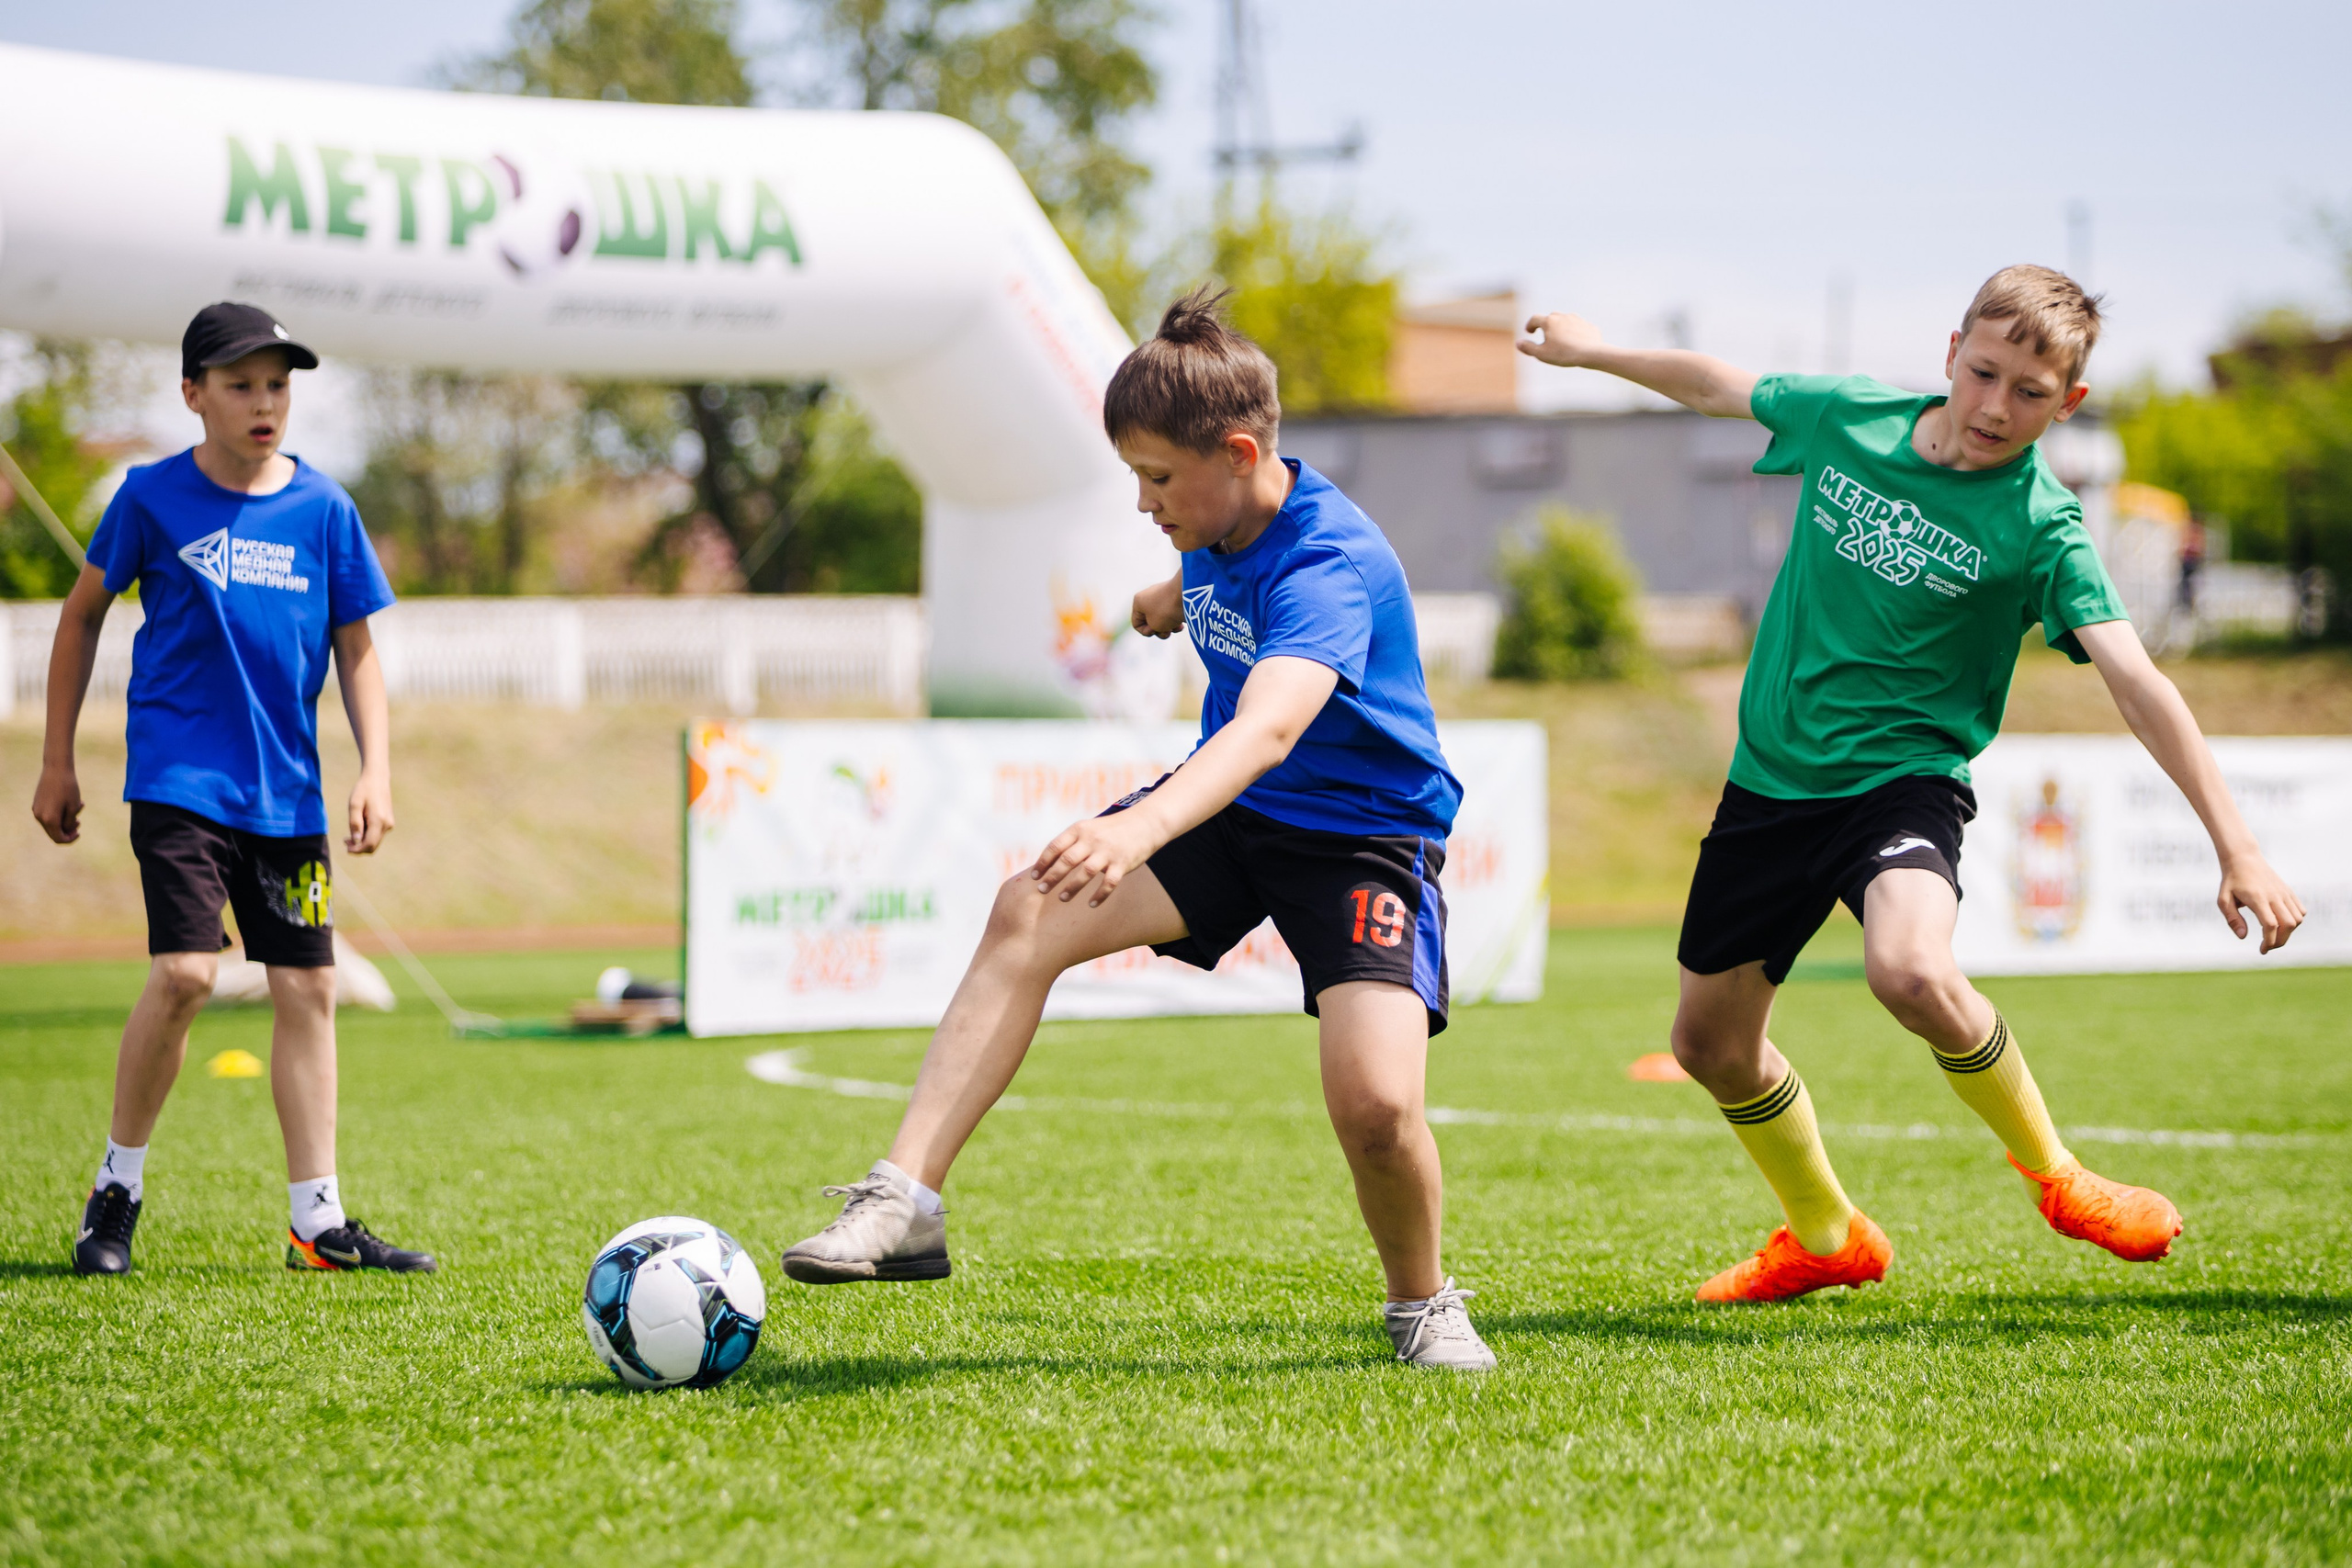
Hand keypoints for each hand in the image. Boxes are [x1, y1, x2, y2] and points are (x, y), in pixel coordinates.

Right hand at [31, 761, 82, 844]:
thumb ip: (69, 822)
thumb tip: (66, 831)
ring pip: (51, 824)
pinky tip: (70, 803)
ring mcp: (36, 810)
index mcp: (49, 819)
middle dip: (67, 830)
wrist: (56, 769)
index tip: (79, 833)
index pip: (58, 838)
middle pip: (53, 832)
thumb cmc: (68, 787)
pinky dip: (58, 814)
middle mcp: (39, 816)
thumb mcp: (73, 807)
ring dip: (64, 820)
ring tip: (78, 808)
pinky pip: (47, 815)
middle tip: (79, 821)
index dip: (69, 839)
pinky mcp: (36, 804)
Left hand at [346, 770, 394, 854]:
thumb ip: (354, 823)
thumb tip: (355, 841)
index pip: (369, 844)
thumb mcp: (354, 805)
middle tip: (345, 840)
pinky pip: (377, 835)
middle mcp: (387, 825)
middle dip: (358, 847)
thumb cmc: (363, 790)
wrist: (377, 778)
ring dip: (362, 841)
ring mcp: (389, 824)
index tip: (345, 847)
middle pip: (373, 846)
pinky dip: (367, 835)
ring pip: (375, 842)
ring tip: (351, 830)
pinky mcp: (388, 822)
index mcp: (379, 821)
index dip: (356, 850)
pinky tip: (360, 825)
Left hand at [1030, 809, 1161, 906]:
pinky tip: (1092, 904)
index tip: (1034, 877)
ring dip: (1072, 888)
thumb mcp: (1088, 828)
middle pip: (1067, 860)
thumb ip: (1071, 842)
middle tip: (1041, 890)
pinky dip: (1100, 895)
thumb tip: (1047, 863)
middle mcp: (1092, 839)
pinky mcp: (1123, 863)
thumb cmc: (1110, 830)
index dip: (1043, 863)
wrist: (1144, 823)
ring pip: (1086, 873)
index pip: (1055, 846)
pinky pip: (1109, 883)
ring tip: (1062, 898)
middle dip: (1052, 877)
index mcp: (1080, 829)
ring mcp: (1108, 852)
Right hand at [1132, 574, 1183, 637]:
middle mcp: (1149, 597)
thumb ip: (1153, 629)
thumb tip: (1163, 624)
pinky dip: (1176, 621)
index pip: (1137, 624)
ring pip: (1162, 619)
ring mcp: (1163, 597)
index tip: (1155, 630)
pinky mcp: (1175, 598)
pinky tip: (1182, 623)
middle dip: (1160, 630)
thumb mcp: (1155, 626)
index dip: (1146, 632)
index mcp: (1139, 601)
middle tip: (1167, 630)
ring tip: (1176, 627)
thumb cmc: (1167, 610)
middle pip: (1151, 622)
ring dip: (1169, 627)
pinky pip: (1172, 614)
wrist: (1187, 594)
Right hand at [1518, 311, 1608, 368]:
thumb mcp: (1542, 354)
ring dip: (1562, 327)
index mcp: (1549, 322)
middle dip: (1546, 325)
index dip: (1530, 325)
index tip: (1529, 332)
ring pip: (1566, 321)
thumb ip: (1528, 348)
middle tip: (1545, 335)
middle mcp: (1563, 316)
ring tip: (1562, 340)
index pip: (1535, 319)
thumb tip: (1518, 343)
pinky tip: (1576, 343)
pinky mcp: (1589, 326)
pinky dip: (1576, 333)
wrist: (1591, 353)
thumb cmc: (1564, 354)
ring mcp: (1577, 319)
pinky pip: (1579, 328)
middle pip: (1551, 317)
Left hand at [2218, 851, 2303, 952]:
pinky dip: (2295, 921)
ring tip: (2274, 935)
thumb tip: (2243, 937)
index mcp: (2257, 898)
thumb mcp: (2223, 899)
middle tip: (2268, 946)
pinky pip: (2300, 911)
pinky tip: (2282, 924)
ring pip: (2297, 919)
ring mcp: (2284, 893)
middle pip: (2288, 925)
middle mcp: (2274, 896)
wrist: (2244, 858)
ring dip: (2289, 932)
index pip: (2270, 924)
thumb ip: (2232, 919)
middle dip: (2280, 941)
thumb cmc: (2231, 881)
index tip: (2262, 950)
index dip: (2269, 941)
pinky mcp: (2289, 891)